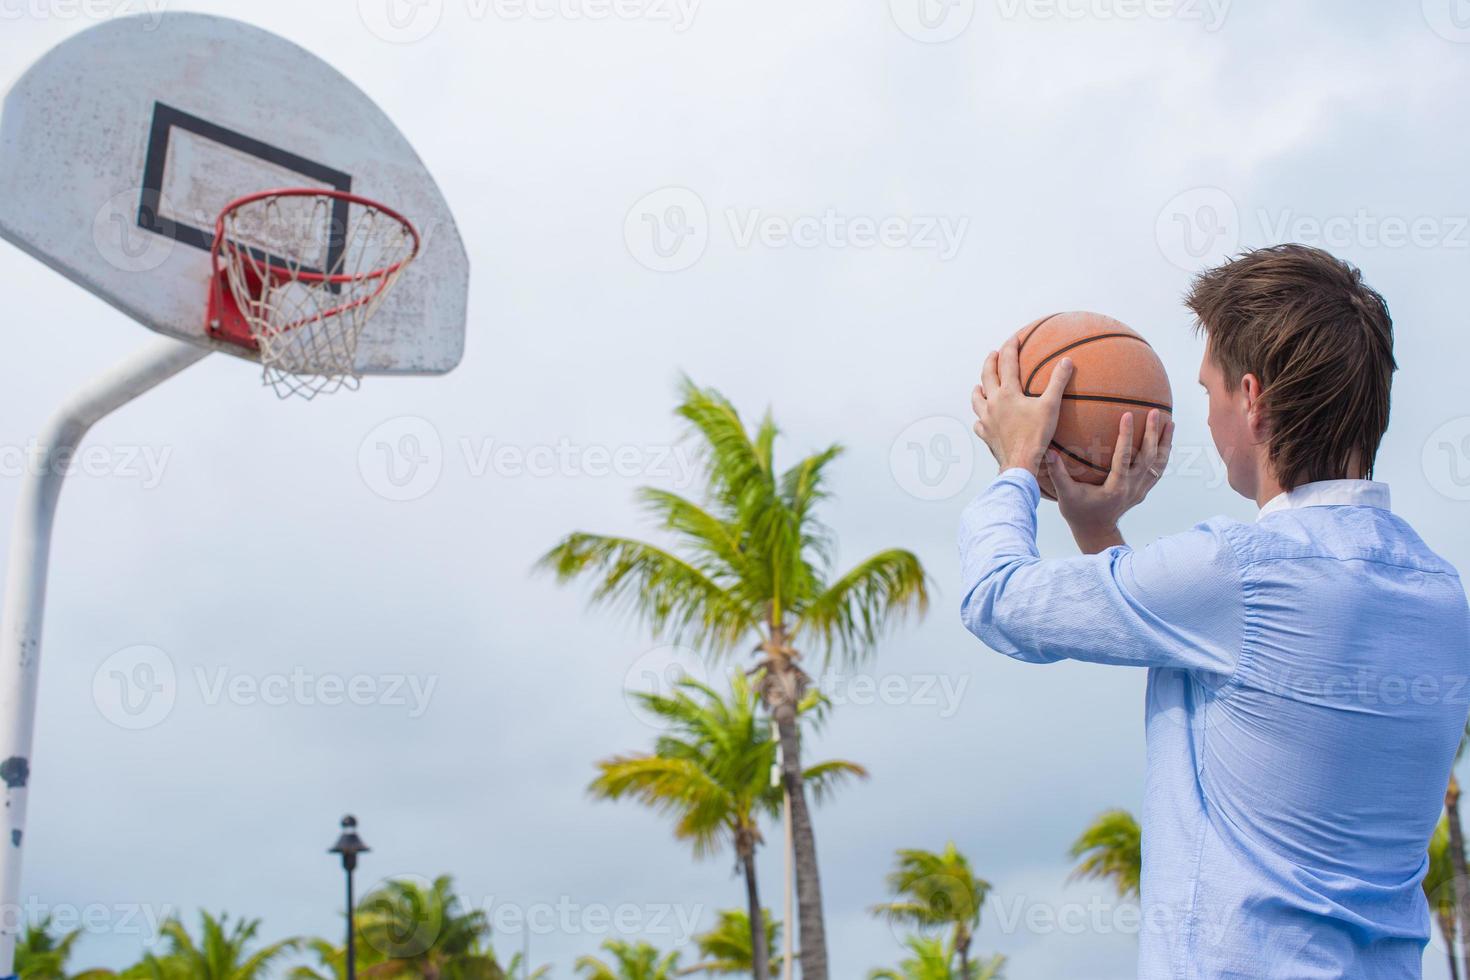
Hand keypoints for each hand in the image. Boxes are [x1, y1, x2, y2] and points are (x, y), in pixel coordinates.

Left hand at [971, 335, 1073, 475]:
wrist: (1020, 462)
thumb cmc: (1036, 435)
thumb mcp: (1051, 406)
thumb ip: (1058, 382)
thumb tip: (1067, 361)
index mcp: (1008, 393)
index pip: (1007, 363)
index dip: (1010, 347)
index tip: (1014, 338)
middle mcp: (992, 403)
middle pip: (987, 376)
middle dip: (990, 362)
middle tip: (993, 354)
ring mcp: (986, 419)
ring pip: (976, 399)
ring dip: (979, 389)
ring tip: (980, 385)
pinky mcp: (985, 434)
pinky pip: (978, 423)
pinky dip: (980, 417)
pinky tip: (983, 418)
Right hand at [1044, 409, 1173, 553]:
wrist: (1096, 531)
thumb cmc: (1078, 512)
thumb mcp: (1065, 495)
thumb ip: (1058, 473)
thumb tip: (1047, 451)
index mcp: (1115, 487)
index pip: (1124, 457)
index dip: (1126, 435)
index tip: (1127, 415)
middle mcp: (1132, 487)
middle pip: (1148, 457)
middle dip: (1152, 433)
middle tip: (1154, 411)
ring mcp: (1140, 489)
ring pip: (1158, 463)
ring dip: (1165, 442)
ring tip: (1169, 422)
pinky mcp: (1143, 490)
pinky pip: (1158, 469)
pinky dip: (1163, 454)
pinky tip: (1165, 441)